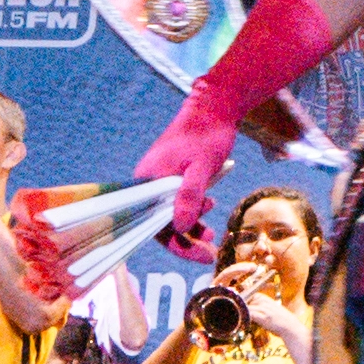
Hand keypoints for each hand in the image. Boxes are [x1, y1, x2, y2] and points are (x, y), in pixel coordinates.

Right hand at [127, 138, 231, 261]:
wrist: (214, 107)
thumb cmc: (207, 135)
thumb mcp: (201, 168)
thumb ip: (189, 196)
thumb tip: (182, 228)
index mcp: (149, 180)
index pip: (154, 224)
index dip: (176, 244)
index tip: (199, 256)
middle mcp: (149, 182)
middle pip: (161, 221)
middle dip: (186, 239)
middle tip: (209, 252)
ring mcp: (160, 178)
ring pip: (171, 211)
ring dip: (192, 224)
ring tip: (212, 233)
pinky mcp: (171, 174)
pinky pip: (177, 199)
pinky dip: (193, 207)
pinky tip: (210, 205)